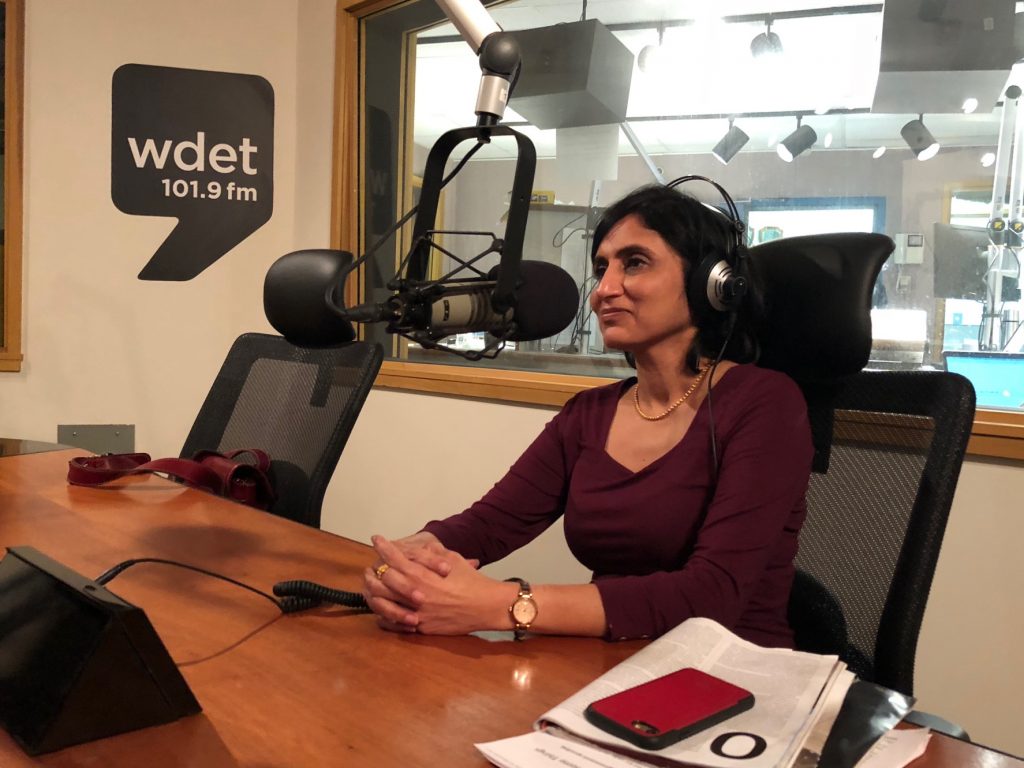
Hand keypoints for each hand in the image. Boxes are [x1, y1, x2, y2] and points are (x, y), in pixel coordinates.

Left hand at [364, 535, 511, 635]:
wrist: (485, 606)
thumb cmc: (471, 580)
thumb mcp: (452, 559)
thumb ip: (432, 553)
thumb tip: (419, 547)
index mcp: (420, 573)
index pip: (393, 557)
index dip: (383, 546)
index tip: (376, 539)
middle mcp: (413, 592)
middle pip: (381, 580)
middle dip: (373, 570)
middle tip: (370, 565)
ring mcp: (415, 612)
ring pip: (382, 602)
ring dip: (372, 592)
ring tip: (370, 587)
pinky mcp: (420, 627)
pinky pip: (392, 623)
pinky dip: (383, 616)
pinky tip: (381, 609)